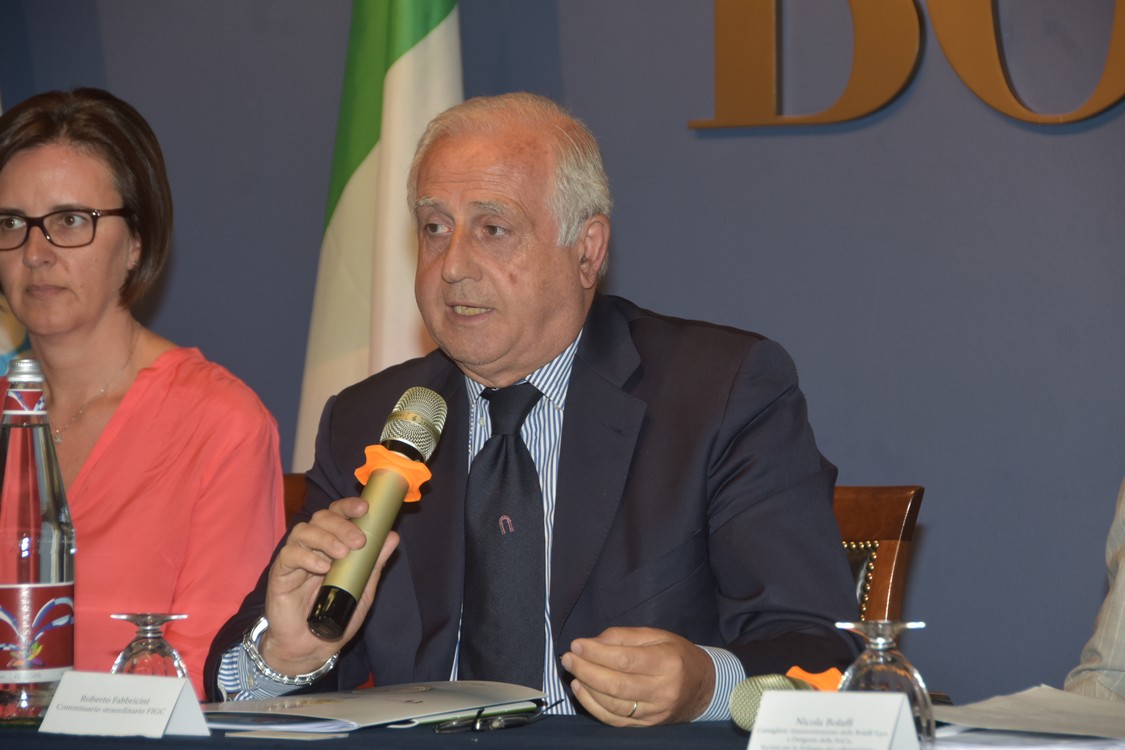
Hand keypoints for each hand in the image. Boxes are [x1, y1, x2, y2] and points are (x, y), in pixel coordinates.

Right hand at [259, 497, 398, 675]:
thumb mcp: (362, 590)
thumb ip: (374, 564)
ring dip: (326, 539)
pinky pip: (289, 555)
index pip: (336, 514)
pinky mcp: (280, 574)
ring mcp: (295, 559)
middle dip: (342, 524)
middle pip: (321, 518)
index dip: (348, 506)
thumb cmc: (336, 616)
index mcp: (332, 545)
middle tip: (359, 541)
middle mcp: (313, 547)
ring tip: (342, 554)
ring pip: (304, 531)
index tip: (365, 508)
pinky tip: (322, 568)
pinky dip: (307, 557)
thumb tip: (392, 537)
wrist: (311, 647)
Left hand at [560, 626, 714, 725]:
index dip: (596, 652)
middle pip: (616, 684)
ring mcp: (655, 712)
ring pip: (613, 705)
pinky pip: (615, 720)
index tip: (577, 644)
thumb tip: (591, 643)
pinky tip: (582, 689)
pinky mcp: (647, 725)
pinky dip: (593, 706)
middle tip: (568, 658)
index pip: (625, 660)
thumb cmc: (677, 655)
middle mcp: (662, 690)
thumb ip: (623, 637)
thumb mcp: (656, 636)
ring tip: (573, 671)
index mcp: (667, 662)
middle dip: (586, 670)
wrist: (704, 687)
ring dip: (587, 688)